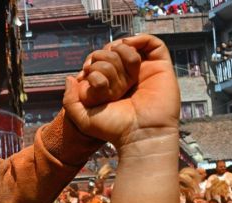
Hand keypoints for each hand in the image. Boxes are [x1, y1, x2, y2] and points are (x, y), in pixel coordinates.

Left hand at [64, 35, 179, 146]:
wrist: (140, 134)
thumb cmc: (114, 129)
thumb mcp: (83, 117)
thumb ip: (70, 100)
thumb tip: (70, 78)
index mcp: (112, 87)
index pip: (101, 63)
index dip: (93, 60)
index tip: (87, 69)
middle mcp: (128, 79)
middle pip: (115, 53)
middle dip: (104, 57)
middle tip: (100, 69)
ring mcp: (145, 72)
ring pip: (131, 47)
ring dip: (119, 48)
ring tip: (114, 57)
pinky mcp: (162, 68)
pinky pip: (154, 44)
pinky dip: (141, 38)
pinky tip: (128, 46)